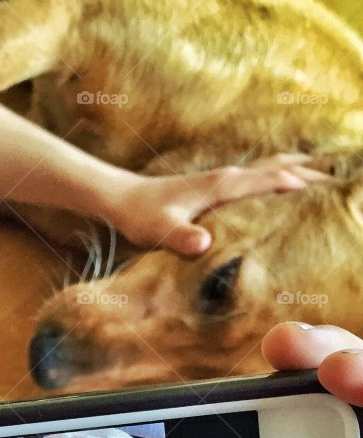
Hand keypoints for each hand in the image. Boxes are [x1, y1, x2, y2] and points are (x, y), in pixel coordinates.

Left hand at [109, 155, 328, 255]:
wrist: (122, 200)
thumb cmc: (141, 216)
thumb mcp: (160, 231)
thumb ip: (181, 238)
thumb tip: (203, 244)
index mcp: (224, 185)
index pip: (275, 180)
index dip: (305, 185)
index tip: (334, 194)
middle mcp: (229, 176)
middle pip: (281, 168)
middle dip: (313, 174)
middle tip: (344, 184)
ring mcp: (223, 178)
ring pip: (272, 166)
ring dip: (300, 169)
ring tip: (327, 175)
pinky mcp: (216, 185)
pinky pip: (258, 175)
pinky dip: (280, 173)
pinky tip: (284, 181)